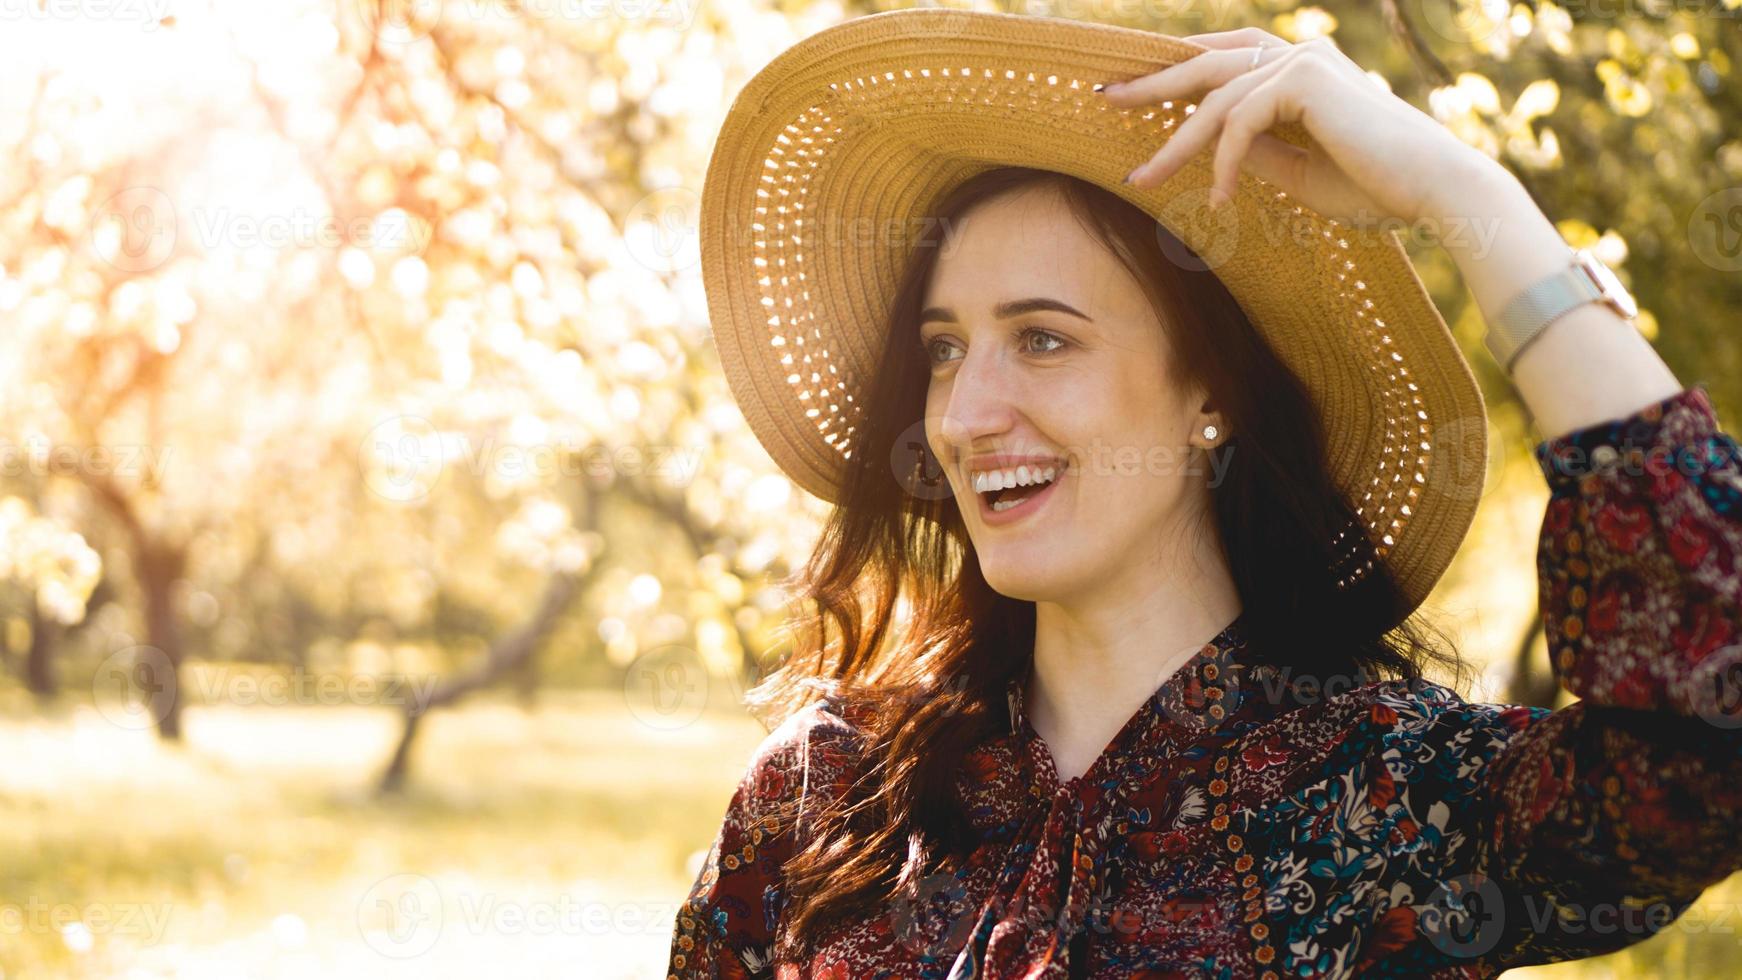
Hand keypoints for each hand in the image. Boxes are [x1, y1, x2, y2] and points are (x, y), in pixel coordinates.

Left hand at [1104, 27, 1497, 228]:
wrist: (1433, 192)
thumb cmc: (1375, 187)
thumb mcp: (1299, 169)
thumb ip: (1256, 151)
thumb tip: (1210, 148)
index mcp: (1299, 70)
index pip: (1223, 62)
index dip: (1176, 72)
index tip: (1130, 92)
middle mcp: (1299, 54)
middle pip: (1205, 64)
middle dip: (1152, 83)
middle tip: (1104, 98)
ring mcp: (1302, 60)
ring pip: (1214, 100)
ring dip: (1173, 144)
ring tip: (1141, 181)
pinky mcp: (1304, 80)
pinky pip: (1239, 123)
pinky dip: (1223, 164)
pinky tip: (1220, 201)